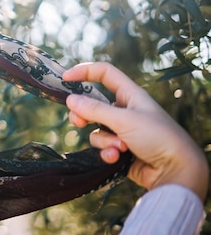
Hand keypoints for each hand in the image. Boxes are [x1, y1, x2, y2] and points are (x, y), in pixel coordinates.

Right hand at [63, 62, 208, 200]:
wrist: (176, 170)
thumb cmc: (157, 137)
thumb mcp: (123, 120)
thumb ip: (94, 110)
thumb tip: (70, 100)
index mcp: (130, 94)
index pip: (104, 73)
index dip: (84, 71)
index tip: (65, 78)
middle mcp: (124, 110)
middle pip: (93, 104)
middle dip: (84, 115)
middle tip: (79, 123)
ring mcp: (122, 130)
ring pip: (96, 129)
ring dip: (105, 140)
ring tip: (120, 147)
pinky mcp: (120, 148)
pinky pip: (103, 146)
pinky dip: (108, 152)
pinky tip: (117, 158)